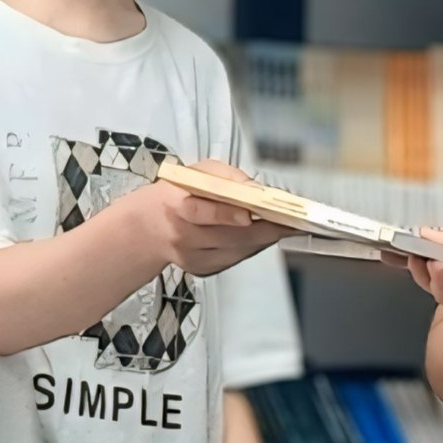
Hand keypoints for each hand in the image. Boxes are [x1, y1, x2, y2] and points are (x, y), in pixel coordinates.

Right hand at [130, 163, 285, 276]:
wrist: (150, 226)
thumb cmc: (180, 191)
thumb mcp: (198, 172)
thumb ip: (225, 177)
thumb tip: (256, 189)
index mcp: (175, 205)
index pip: (200, 212)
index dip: (226, 214)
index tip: (250, 213)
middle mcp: (182, 236)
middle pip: (228, 237)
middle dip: (264, 229)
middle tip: (292, 221)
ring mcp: (192, 258)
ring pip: (237, 250)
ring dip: (264, 238)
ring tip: (285, 225)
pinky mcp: (202, 270)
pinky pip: (235, 258)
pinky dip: (253, 246)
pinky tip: (265, 234)